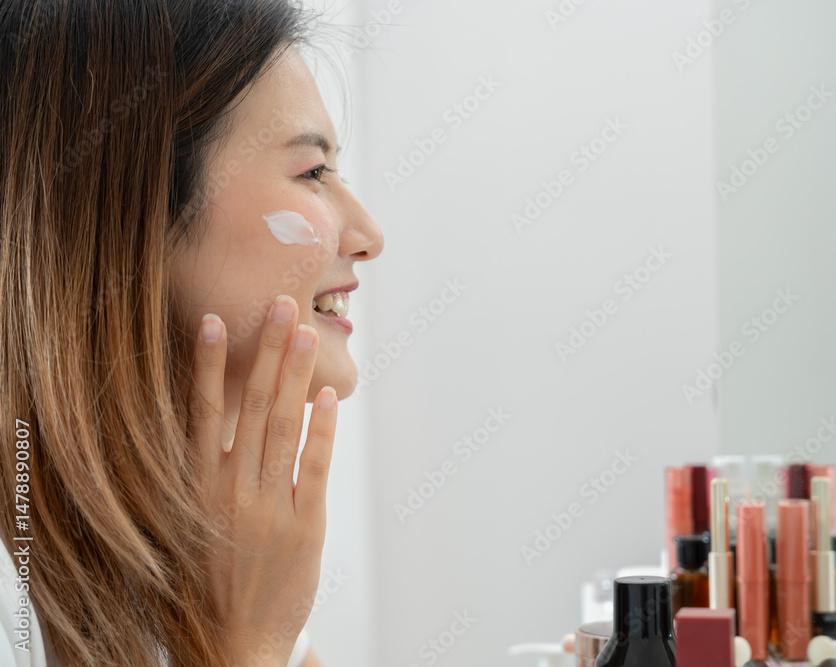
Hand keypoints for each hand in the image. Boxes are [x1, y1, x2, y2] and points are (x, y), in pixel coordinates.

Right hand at [187, 295, 337, 665]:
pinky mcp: (304, 527)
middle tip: (281, 305)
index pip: (201, 413)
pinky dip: (323, 431)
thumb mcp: (186, 525)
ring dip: (295, 377)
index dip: (210, 365)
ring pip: (282, 427)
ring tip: (305, 334)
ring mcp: (267, 507)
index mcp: (195, 488)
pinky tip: (330, 398)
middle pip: (250, 407)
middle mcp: (228, 490)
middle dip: (267, 353)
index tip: (216, 321)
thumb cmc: (203, 583)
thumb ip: (200, 476)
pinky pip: (315, 468)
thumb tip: (216, 422)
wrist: (228, 646)